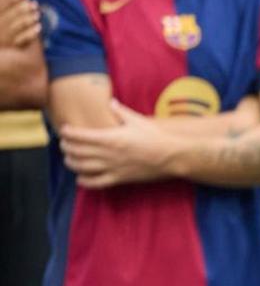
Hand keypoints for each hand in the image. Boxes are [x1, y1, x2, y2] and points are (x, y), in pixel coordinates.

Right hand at [0, 0, 42, 50]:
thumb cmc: (5, 30)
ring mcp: (6, 37)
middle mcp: (0, 26)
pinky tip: (39, 26)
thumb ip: (11, 5)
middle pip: (12, 14)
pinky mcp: (13, 47)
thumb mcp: (5, 17)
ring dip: (29, 18)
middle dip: (24, 8)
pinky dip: (31, 32)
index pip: (5, 4)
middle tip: (34, 4)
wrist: (1, 55)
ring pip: (18, 25)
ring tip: (37, 14)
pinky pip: (23, 39)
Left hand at [59, 99, 173, 188]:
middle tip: (63, 143)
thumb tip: (110, 102)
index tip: (64, 130)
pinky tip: (80, 178)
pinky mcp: (119, 179)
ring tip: (68, 158)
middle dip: (66, 147)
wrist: (170, 156)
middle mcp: (108, 154)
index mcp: (110, 137)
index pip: (80, 136)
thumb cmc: (155, 136)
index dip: (68, 133)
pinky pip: (97, 183)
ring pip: (83, 168)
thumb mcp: (137, 120)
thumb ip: (120, 111)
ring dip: (71, 163)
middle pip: (77, 152)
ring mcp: (112, 168)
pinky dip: (85, 181)